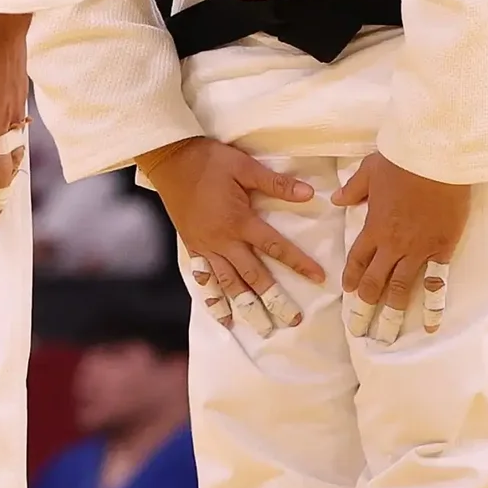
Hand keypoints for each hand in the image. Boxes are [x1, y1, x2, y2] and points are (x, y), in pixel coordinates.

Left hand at [0, 8, 33, 227]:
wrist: (4, 22)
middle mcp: (2, 123)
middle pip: (5, 169)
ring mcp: (14, 110)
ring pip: (15, 151)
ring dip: (9, 172)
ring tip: (2, 187)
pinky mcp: (19, 96)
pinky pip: (19, 132)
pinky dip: (14, 148)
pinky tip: (9, 146)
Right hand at [138, 135, 319, 335]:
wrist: (169, 160)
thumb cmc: (209, 160)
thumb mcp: (245, 166)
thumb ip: (276, 183)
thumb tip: (309, 193)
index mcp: (239, 222)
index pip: (276, 247)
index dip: (299, 264)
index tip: (318, 278)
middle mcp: (223, 241)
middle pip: (253, 276)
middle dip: (274, 300)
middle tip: (292, 320)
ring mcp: (206, 247)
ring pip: (229, 284)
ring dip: (246, 307)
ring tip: (260, 327)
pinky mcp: (192, 247)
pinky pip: (205, 279)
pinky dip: (214, 299)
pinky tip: (223, 315)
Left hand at [334, 152, 471, 341]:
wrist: (439, 158)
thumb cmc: (404, 160)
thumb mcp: (369, 170)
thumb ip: (353, 189)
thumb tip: (336, 199)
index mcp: (374, 227)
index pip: (357, 259)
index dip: (352, 278)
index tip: (349, 292)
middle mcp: (392, 246)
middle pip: (374, 282)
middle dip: (365, 308)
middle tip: (359, 329)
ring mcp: (418, 251)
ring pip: (401, 290)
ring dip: (391, 315)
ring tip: (385, 337)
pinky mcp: (441, 251)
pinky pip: (436, 284)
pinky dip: (433, 308)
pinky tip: (430, 327)